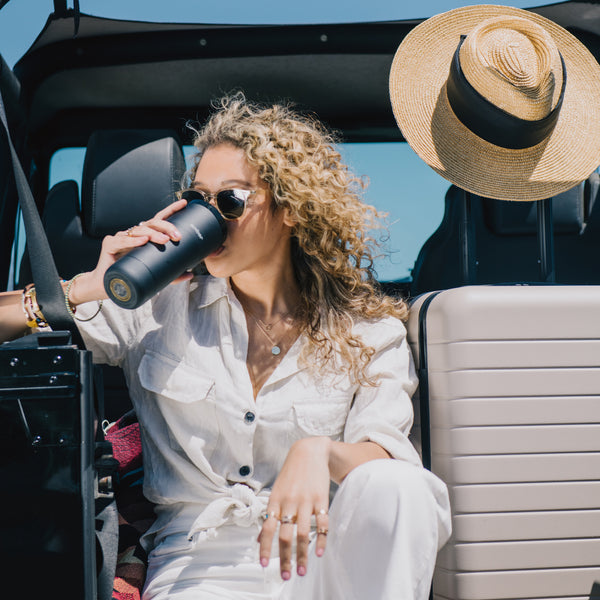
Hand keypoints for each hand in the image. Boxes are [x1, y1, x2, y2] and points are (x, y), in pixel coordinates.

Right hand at [70, 199, 190, 303]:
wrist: (107, 287)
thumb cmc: (130, 277)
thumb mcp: (155, 274)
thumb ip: (171, 275)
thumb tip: (190, 275)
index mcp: (145, 237)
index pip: (159, 220)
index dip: (171, 210)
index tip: (184, 204)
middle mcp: (133, 234)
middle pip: (151, 223)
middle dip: (166, 227)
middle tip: (177, 236)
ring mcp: (121, 238)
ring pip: (138, 230)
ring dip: (153, 234)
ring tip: (164, 240)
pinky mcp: (109, 245)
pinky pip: (121, 241)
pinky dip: (133, 241)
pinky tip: (142, 241)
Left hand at [258, 437, 330, 579]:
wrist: (310, 451)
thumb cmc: (291, 474)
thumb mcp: (277, 490)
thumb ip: (270, 513)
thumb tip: (259, 538)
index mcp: (275, 500)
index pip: (267, 528)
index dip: (265, 547)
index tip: (264, 565)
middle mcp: (289, 501)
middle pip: (285, 535)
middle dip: (285, 558)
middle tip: (285, 576)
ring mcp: (306, 500)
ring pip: (303, 532)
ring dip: (303, 554)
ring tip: (303, 571)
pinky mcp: (321, 498)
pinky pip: (322, 522)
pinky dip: (321, 539)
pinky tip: (319, 552)